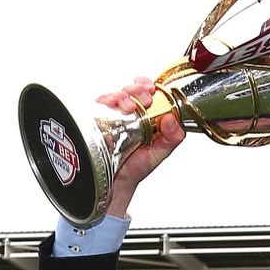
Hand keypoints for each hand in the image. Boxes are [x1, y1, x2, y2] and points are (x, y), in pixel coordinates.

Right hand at [96, 76, 184, 216]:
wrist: (118, 182)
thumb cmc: (137, 166)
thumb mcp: (160, 152)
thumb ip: (172, 138)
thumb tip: (172, 120)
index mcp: (147, 115)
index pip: (148, 91)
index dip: (149, 86)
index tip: (152, 90)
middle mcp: (130, 113)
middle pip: (132, 88)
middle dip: (138, 88)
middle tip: (144, 99)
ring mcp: (113, 115)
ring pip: (117, 93)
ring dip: (124, 95)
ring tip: (129, 106)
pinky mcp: (98, 119)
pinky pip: (100, 103)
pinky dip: (106, 100)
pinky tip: (112, 105)